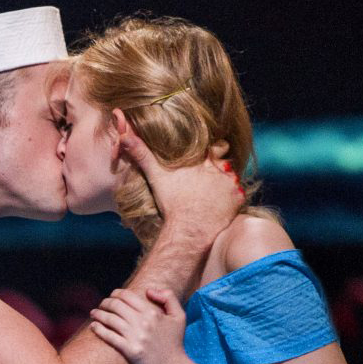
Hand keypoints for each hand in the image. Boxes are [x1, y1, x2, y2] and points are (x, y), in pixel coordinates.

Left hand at [88, 287, 191, 363]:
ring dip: (98, 314)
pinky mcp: (130, 351)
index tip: (112, 296)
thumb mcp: (179, 317)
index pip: (128, 296)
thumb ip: (168, 298)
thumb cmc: (175, 343)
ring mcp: (136, 337)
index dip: (116, 293)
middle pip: (116, 305)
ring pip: (110, 319)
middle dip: (106, 302)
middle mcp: (144, 323)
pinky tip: (93, 326)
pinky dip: (98, 329)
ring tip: (94, 313)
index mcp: (153, 313)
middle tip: (102, 305)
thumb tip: (148, 290)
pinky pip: (109, 336)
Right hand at [116, 112, 244, 243]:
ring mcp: (232, 183)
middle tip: (207, 182)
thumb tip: (123, 133)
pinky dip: (232, 198)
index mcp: (204, 158)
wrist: (189, 229)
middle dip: (220, 168)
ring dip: (227, 182)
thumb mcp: (156, 175)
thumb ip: (141, 153)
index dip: (212, 154)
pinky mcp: (238, 198)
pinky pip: (239, 193)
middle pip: (226, 161)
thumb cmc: (172, 203)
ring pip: (234, 176)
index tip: (205, 162)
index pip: (217, 147)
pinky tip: (220, 204)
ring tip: (213, 193)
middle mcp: (222, 167)